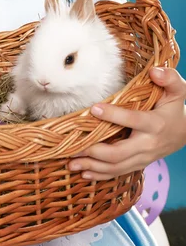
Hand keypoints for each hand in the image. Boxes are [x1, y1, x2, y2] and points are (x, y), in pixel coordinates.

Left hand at [68, 67, 185, 179]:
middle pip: (119, 153)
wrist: (185, 132)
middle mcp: (148, 144)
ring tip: (71, 162)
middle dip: (94, 151)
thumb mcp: (177, 90)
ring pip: (116, 166)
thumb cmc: (175, 108)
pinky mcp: (137, 164)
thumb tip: (155, 71)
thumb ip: (169, 78)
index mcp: (155, 124)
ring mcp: (142, 158)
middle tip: (73, 146)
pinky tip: (84, 173)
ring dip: (92, 166)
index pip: (133, 120)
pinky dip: (100, 174)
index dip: (113, 115)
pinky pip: (118, 172)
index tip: (93, 108)